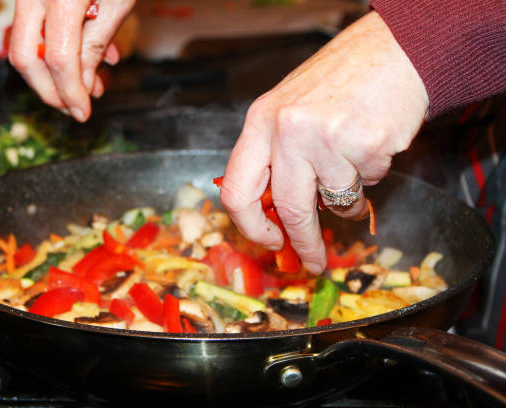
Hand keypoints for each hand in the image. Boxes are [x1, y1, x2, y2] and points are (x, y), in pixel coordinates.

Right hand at [9, 0, 134, 121]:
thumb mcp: (116, 3)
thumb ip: (96, 44)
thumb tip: (84, 86)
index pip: (58, 58)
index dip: (71, 91)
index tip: (83, 113)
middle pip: (26, 57)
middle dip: (50, 90)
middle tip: (74, 108)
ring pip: (25, 46)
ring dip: (56, 74)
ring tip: (92, 84)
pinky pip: (33, 30)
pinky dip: (57, 50)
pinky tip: (89, 58)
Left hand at [219, 11, 428, 273]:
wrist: (395, 49)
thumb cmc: (341, 80)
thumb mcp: (289, 110)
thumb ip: (275, 155)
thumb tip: (274, 214)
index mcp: (261, 121)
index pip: (237, 191)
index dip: (251, 226)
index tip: (269, 241)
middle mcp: (288, 129)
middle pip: (288, 208)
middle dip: (304, 242)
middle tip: (313, 261)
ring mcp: (326, 137)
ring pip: (335, 198)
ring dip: (348, 196)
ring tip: (356, 162)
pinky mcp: (365, 144)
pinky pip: (368, 182)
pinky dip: (373, 172)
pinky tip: (373, 140)